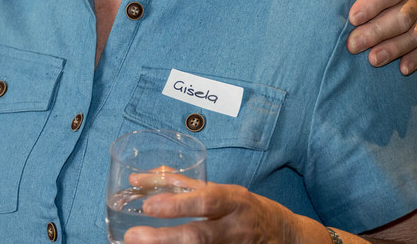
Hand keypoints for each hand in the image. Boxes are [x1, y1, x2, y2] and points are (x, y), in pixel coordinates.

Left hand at [124, 181, 302, 242]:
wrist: (284, 236)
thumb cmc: (244, 208)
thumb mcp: (220, 190)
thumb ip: (181, 185)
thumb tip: (140, 178)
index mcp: (234, 201)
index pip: (206, 201)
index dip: (177, 204)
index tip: (148, 206)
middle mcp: (235, 228)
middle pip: (199, 236)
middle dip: (164, 238)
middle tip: (132, 236)